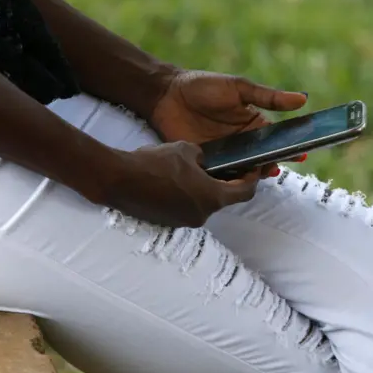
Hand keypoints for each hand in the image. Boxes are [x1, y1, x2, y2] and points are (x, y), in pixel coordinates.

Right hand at [107, 141, 259, 227]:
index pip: (245, 193)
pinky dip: (187, 196)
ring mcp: (184, 222)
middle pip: (223, 199)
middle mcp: (202, 215)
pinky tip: (174, 181)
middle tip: (221, 166)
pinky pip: (185, 208)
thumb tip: (204, 161)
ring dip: (203, 189)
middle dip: (224, 182)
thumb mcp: (185, 150)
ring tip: (192, 171)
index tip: (252, 169)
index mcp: (213, 198)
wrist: (119, 180)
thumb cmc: (155, 163)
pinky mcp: (168, 222)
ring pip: (203, 204)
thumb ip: (202, 156)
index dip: (252, 179)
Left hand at [150, 70, 307, 176]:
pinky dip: (230, 179)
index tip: (302, 153)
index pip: (275, 138)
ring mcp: (224, 153)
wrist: (165, 94)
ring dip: (253, 173)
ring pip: (244, 169)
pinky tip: (237, 182)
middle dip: (272, 163)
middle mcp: (241, 141)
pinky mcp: (206, 162)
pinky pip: (222, 174)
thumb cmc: (203, 86)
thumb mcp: (239, 88)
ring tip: (261, 173)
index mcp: (252, 123)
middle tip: (278, 166)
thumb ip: (268, 97)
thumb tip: (303, 99)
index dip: (289, 146)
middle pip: (262, 157)